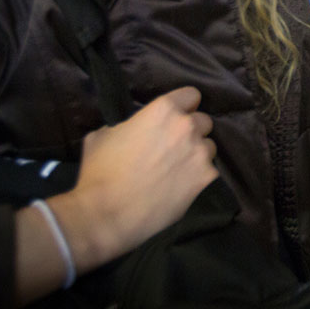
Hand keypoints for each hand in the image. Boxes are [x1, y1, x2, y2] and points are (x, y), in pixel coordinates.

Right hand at [52, 87, 217, 269]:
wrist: (107, 213)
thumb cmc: (100, 172)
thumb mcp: (103, 135)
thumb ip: (127, 124)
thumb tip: (131, 128)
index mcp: (164, 110)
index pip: (191, 95)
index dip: (184, 106)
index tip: (177, 117)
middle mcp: (187, 126)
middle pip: (203, 121)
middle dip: (192, 131)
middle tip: (175, 146)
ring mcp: (199, 153)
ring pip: (209, 147)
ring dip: (197, 154)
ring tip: (179, 169)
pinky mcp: (206, 178)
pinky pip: (209, 171)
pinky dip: (198, 177)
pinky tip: (181, 186)